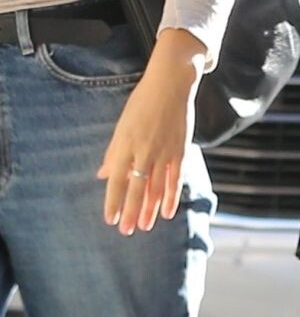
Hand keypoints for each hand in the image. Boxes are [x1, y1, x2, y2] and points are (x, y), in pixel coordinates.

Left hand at [99, 29, 203, 233]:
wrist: (171, 85)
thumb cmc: (142, 103)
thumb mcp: (122, 126)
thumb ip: (114, 152)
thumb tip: (104, 174)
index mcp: (125, 144)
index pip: (117, 180)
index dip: (114, 201)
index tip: (110, 219)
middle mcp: (143, 151)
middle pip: (136, 188)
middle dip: (130, 212)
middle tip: (126, 231)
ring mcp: (163, 152)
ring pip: (156, 188)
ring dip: (149, 209)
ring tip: (145, 227)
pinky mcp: (179, 151)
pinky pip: (175, 179)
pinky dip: (171, 197)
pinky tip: (167, 212)